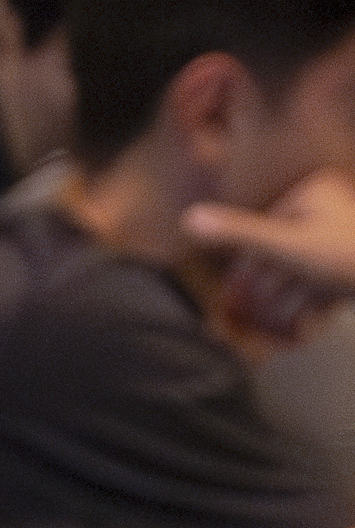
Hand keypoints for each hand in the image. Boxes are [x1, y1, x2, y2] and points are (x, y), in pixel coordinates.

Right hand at [189, 170, 354, 345]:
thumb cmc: (347, 259)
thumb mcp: (287, 246)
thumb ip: (238, 233)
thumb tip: (188, 218)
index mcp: (310, 193)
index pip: (261, 236)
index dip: (246, 274)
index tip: (229, 306)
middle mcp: (327, 208)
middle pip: (282, 258)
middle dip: (269, 294)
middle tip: (249, 326)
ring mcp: (342, 235)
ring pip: (301, 275)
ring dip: (287, 306)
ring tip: (278, 334)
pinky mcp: (352, 263)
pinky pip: (325, 283)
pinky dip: (312, 306)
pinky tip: (303, 331)